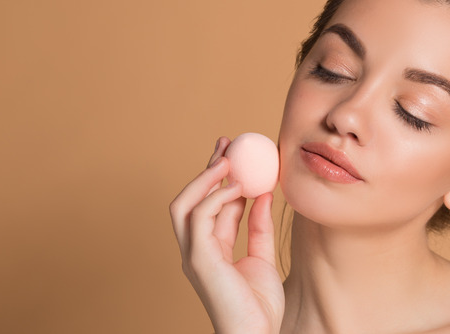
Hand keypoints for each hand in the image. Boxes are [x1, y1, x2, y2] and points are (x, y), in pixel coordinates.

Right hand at [170, 137, 283, 333]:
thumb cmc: (260, 305)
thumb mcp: (263, 256)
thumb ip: (260, 227)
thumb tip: (264, 193)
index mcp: (209, 249)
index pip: (210, 205)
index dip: (220, 178)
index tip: (236, 153)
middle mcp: (196, 249)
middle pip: (190, 199)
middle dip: (206, 169)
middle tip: (227, 143)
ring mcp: (193, 255)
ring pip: (185, 204)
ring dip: (206, 178)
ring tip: (229, 160)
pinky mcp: (198, 260)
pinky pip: (199, 218)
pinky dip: (215, 197)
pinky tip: (237, 186)